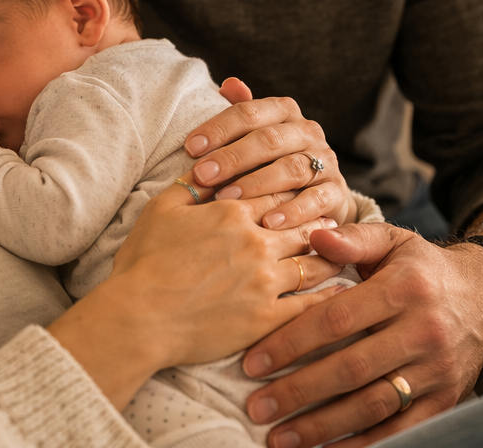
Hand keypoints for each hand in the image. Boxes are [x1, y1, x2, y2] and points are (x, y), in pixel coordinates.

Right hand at [47, 180, 344, 408]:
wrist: (140, 316)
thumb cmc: (144, 262)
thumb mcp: (161, 209)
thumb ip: (190, 185)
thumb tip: (207, 166)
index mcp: (232, 212)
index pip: (275, 194)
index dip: (292, 193)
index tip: (305, 192)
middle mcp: (256, 242)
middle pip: (301, 225)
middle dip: (318, 221)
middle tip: (332, 220)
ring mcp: (265, 281)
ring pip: (313, 262)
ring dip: (329, 256)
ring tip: (340, 253)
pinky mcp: (266, 317)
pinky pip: (310, 305)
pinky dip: (330, 298)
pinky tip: (342, 294)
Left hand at [184, 79, 352, 227]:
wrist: (318, 194)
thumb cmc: (273, 161)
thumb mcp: (256, 134)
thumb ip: (241, 111)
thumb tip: (229, 84)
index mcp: (284, 112)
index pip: (248, 113)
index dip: (218, 128)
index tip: (190, 148)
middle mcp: (308, 132)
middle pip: (268, 139)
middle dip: (231, 158)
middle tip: (201, 175)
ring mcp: (326, 161)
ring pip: (290, 168)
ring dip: (256, 184)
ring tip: (227, 199)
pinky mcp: (336, 192)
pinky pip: (315, 201)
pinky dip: (292, 212)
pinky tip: (267, 222)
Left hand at [239, 223, 482, 446]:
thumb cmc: (423, 269)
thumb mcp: (393, 241)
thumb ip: (353, 239)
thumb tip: (314, 236)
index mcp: (403, 289)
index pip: (338, 319)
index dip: (292, 342)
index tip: (253, 362)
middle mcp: (423, 331)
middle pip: (351, 368)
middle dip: (299, 392)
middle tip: (257, 408)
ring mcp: (437, 370)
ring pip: (373, 404)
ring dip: (323, 426)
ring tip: (280, 437)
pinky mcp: (446, 399)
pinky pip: (402, 428)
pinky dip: (364, 443)